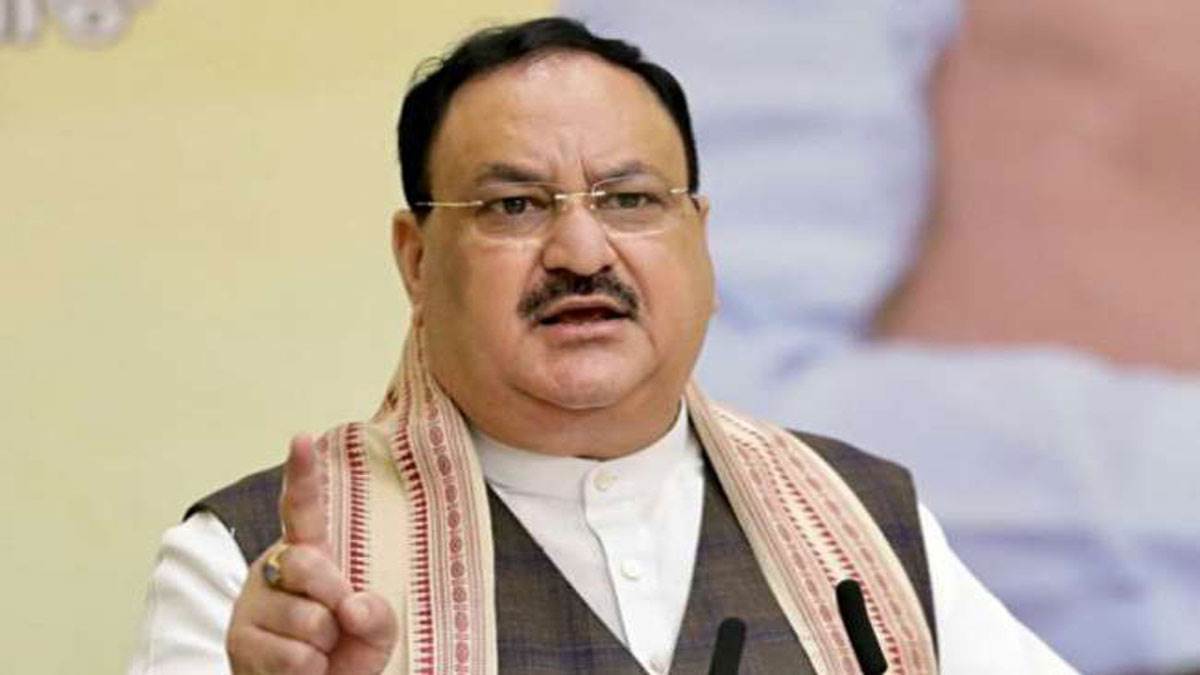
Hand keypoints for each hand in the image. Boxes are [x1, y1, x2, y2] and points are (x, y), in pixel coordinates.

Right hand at [227, 435, 397, 673]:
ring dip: (324, 644)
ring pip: (307, 618)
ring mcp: (252, 604)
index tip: (301, 439)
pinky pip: (295, 654)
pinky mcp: (238, 641)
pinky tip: (304, 669)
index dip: (301, 475)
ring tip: (317, 650)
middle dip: (333, 595)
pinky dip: (311, 669)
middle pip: (308, 563)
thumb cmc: (343, 653)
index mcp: (308, 553)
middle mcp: (274, 569)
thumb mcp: (375, 630)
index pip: (302, 510)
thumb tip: (352, 606)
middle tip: (337, 622)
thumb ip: (377, 614)